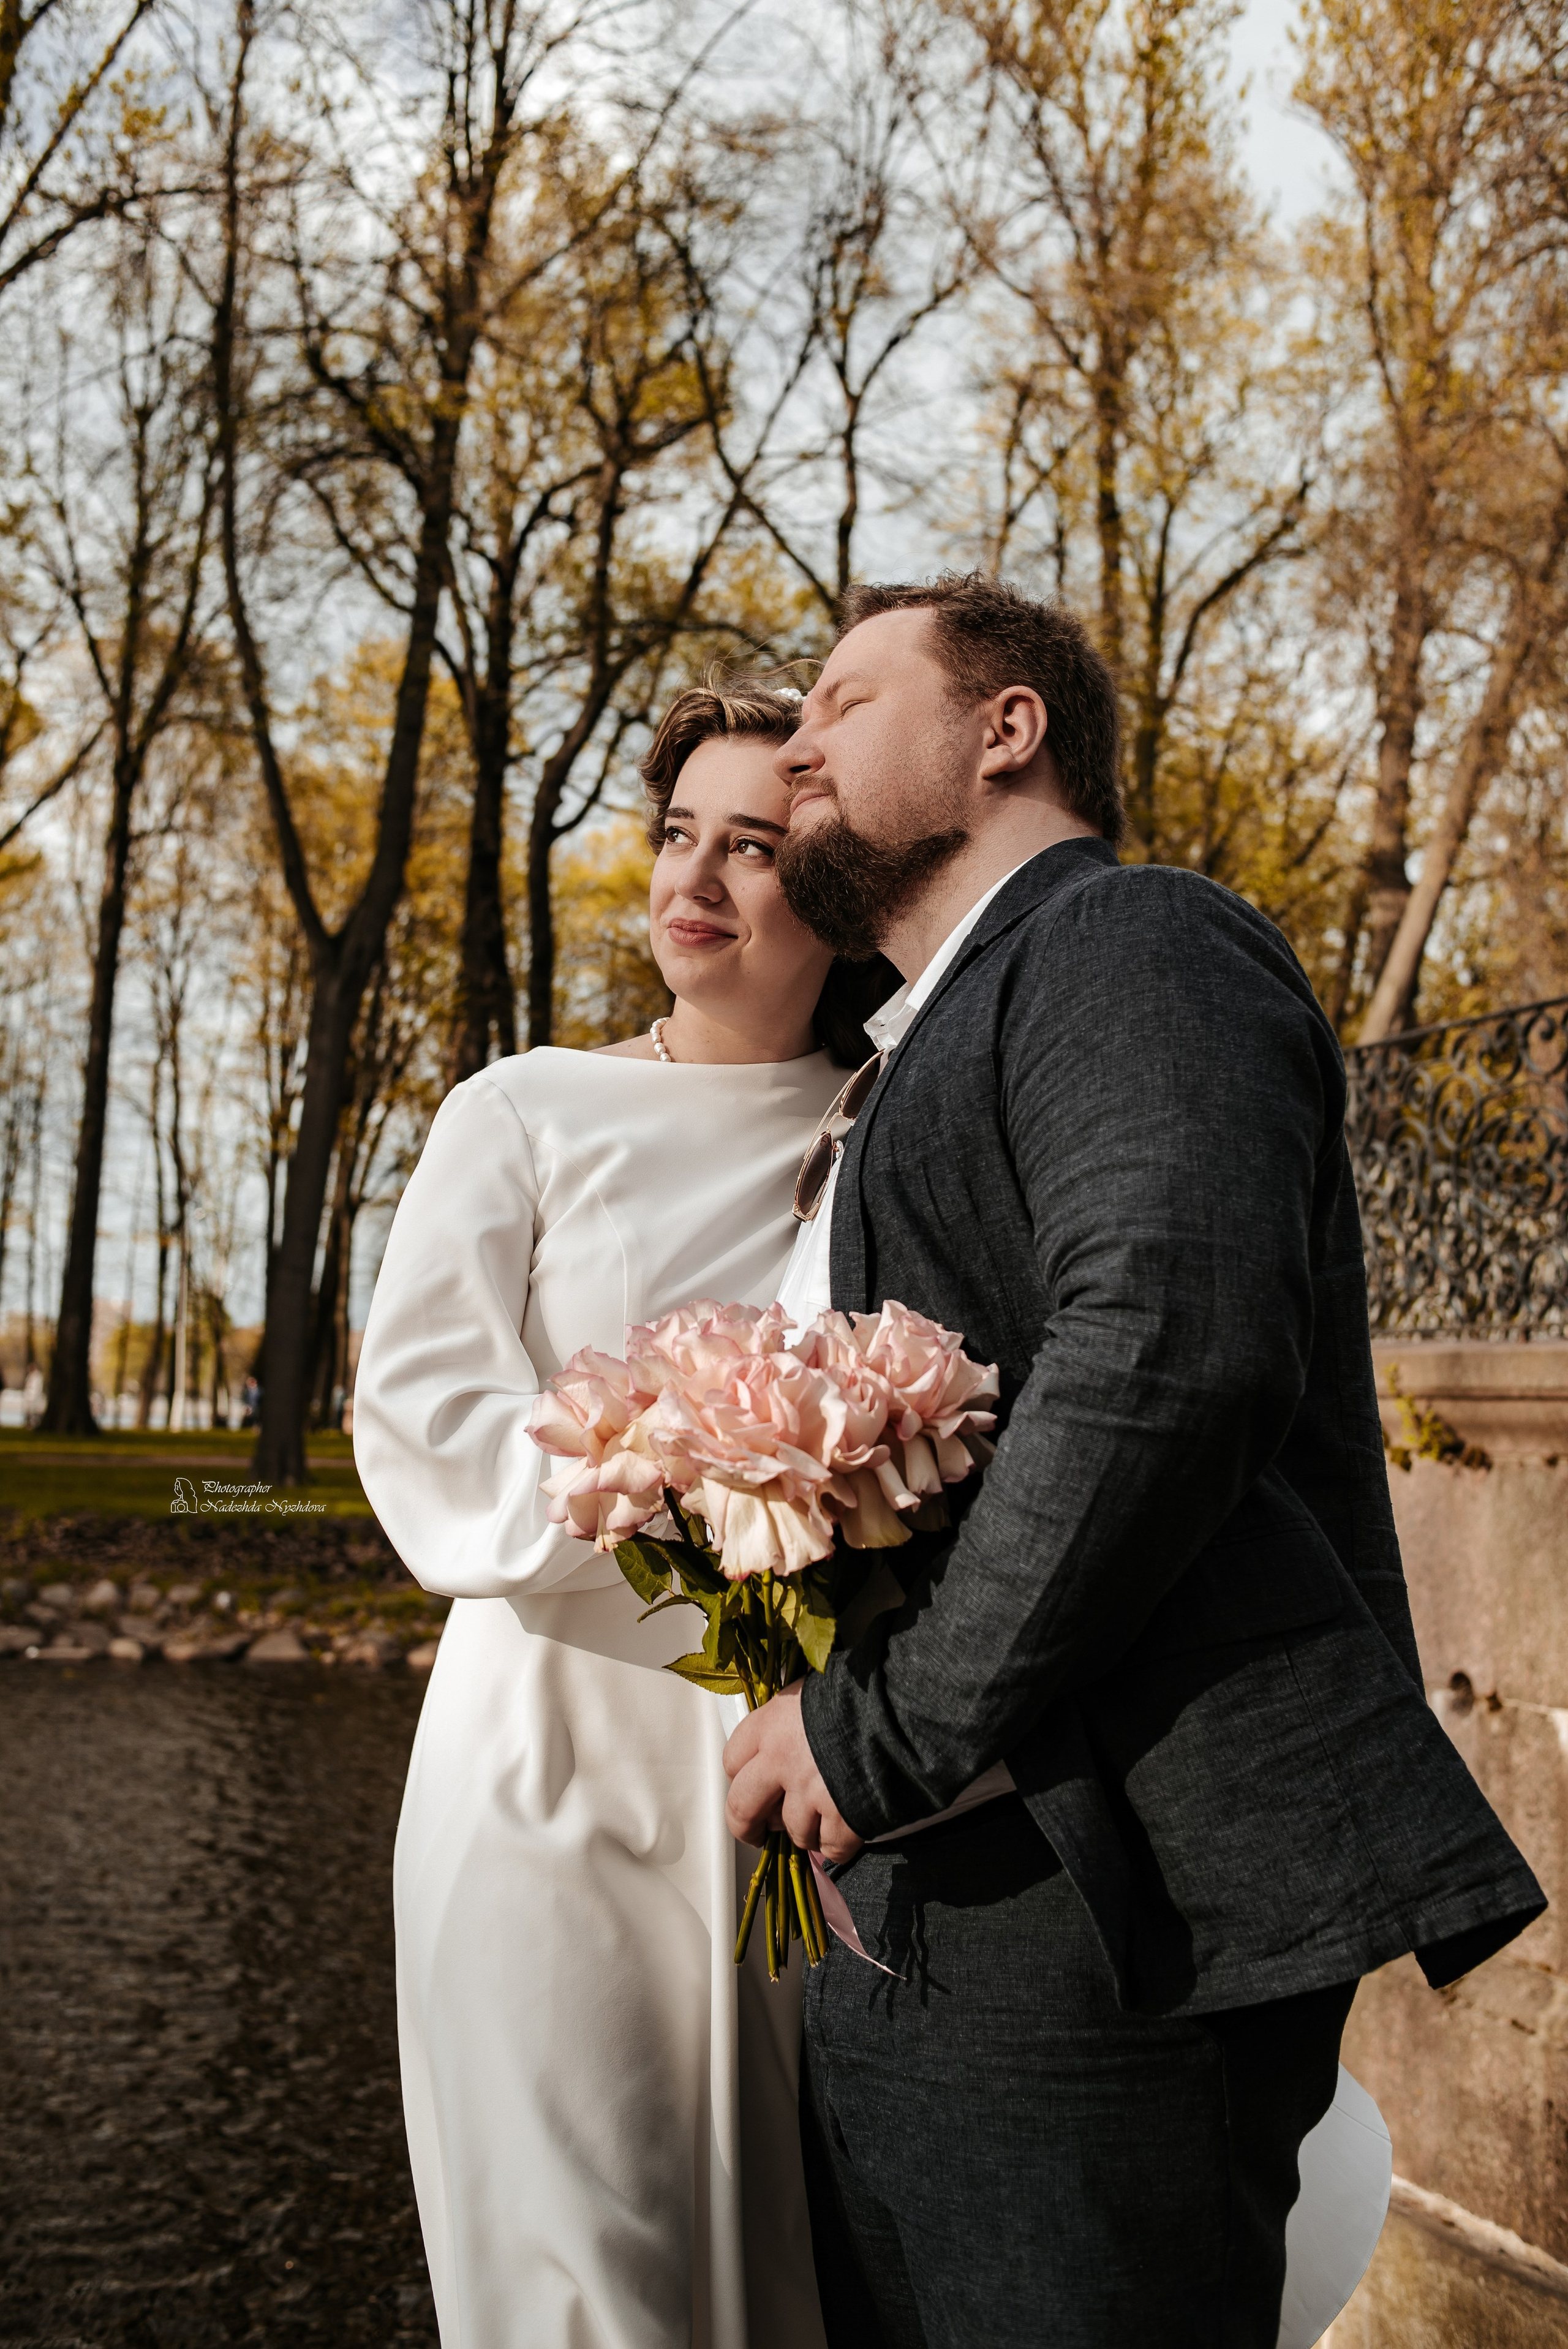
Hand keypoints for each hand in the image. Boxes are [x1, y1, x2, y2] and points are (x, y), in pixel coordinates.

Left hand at [723, 1683, 863, 1864]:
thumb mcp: (814, 1691)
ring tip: (822, 1819)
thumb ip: (792, 1719)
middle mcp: (782, 1761)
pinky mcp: (842, 1818)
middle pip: (742, 1808)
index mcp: (771, 1724)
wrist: (907, 1707)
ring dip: (805, 1832)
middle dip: (747, 1826)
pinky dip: (837, 1846)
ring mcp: (810, 1793)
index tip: (749, 1784)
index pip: (732, 1760)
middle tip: (758, 1831)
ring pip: (792, 1832)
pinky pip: (831, 1848)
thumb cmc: (864, 1691)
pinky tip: (846, 1831)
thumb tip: (790, 1734)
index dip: (740, 1777)